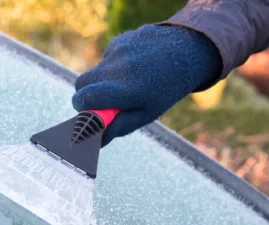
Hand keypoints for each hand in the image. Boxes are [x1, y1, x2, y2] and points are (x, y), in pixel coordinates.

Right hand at [72, 24, 221, 146]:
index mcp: (127, 90)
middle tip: (104, 100)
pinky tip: (133, 66)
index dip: (82, 107)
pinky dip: (113, 66)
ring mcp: (118, 51)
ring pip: (94, 71)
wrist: (187, 50)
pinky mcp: (119, 41)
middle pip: (82, 83)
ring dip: (103, 80)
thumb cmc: (166, 89)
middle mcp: (119, 68)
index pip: (85, 97)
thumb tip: (96, 140)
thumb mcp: (147, 113)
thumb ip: (120, 126)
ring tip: (127, 81)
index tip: (87, 112)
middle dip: (87, 94)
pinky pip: (105, 59)